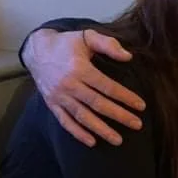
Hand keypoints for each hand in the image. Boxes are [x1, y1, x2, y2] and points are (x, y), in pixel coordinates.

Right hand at [23, 28, 144, 146]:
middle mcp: (69, 84)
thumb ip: (108, 44)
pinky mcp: (52, 104)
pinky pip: (65, 122)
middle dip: (119, 116)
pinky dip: (78, 133)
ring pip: (83, 116)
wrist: (37, 50)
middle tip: (137, 125)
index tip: (141, 106)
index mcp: (80, 68)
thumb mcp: (87, 36)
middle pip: (98, 104)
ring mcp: (59, 96)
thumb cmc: (66, 43)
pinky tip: (92, 142)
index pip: (107, 86)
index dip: (125, 97)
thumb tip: (128, 57)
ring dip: (101, 130)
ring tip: (118, 140)